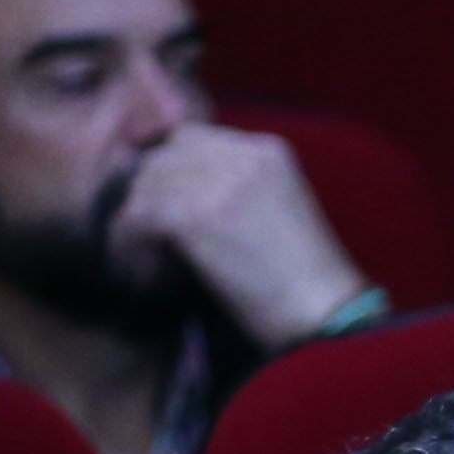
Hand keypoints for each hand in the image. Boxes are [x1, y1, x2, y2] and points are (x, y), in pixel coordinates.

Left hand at [112, 122, 368, 348]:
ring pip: (145, 182)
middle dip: (151, 191)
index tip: (166, 202)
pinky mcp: (194, 216)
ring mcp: (216, 183)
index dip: (173, 169)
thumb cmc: (307, 280)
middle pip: (164, 155)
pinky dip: (129, 240)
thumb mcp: (280, 209)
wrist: (324, 315)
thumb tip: (175, 186)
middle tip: (149, 230)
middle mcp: (242, 156)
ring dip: (139, 217)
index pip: (193, 138)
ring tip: (144, 248)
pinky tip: (138, 260)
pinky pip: (137, 214)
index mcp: (269, 150)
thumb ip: (239, 185)